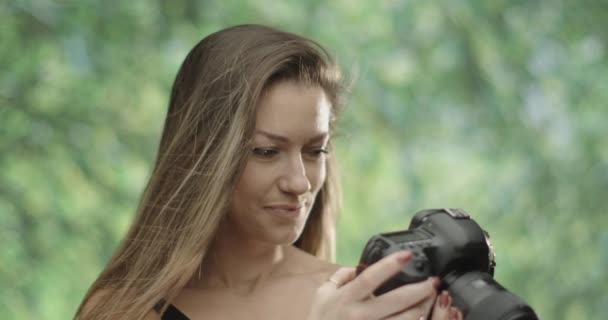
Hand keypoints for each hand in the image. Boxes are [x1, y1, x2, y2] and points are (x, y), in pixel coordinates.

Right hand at [308, 251, 462, 319]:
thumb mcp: (323, 294)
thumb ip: (340, 277)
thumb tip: (359, 266)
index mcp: (346, 298)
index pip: (371, 278)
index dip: (390, 265)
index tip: (408, 254)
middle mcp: (359, 316)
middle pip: (397, 301)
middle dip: (420, 289)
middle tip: (434, 281)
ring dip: (423, 308)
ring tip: (433, 299)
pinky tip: (423, 317)